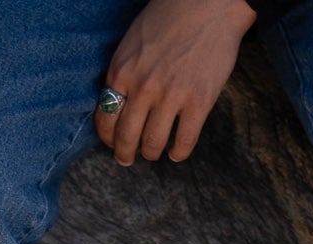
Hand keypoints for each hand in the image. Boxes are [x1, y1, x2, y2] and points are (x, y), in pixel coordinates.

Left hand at [95, 0, 255, 165]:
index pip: (105, 117)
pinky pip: (184, 141)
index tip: (113, 143)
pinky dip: (178, 153)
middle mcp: (142, 86)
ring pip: (153, 143)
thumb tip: (120, 103)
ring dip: (151, 153)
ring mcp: (171, 95)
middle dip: (124, 154)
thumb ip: (125, 72)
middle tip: (127, 160)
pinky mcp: (198, 101)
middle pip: (126, 136)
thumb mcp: (133, 42)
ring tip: (154, 153)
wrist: (208, 4)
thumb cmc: (170, 17)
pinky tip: (177, 153)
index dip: (107, 137)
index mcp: (122, 70)